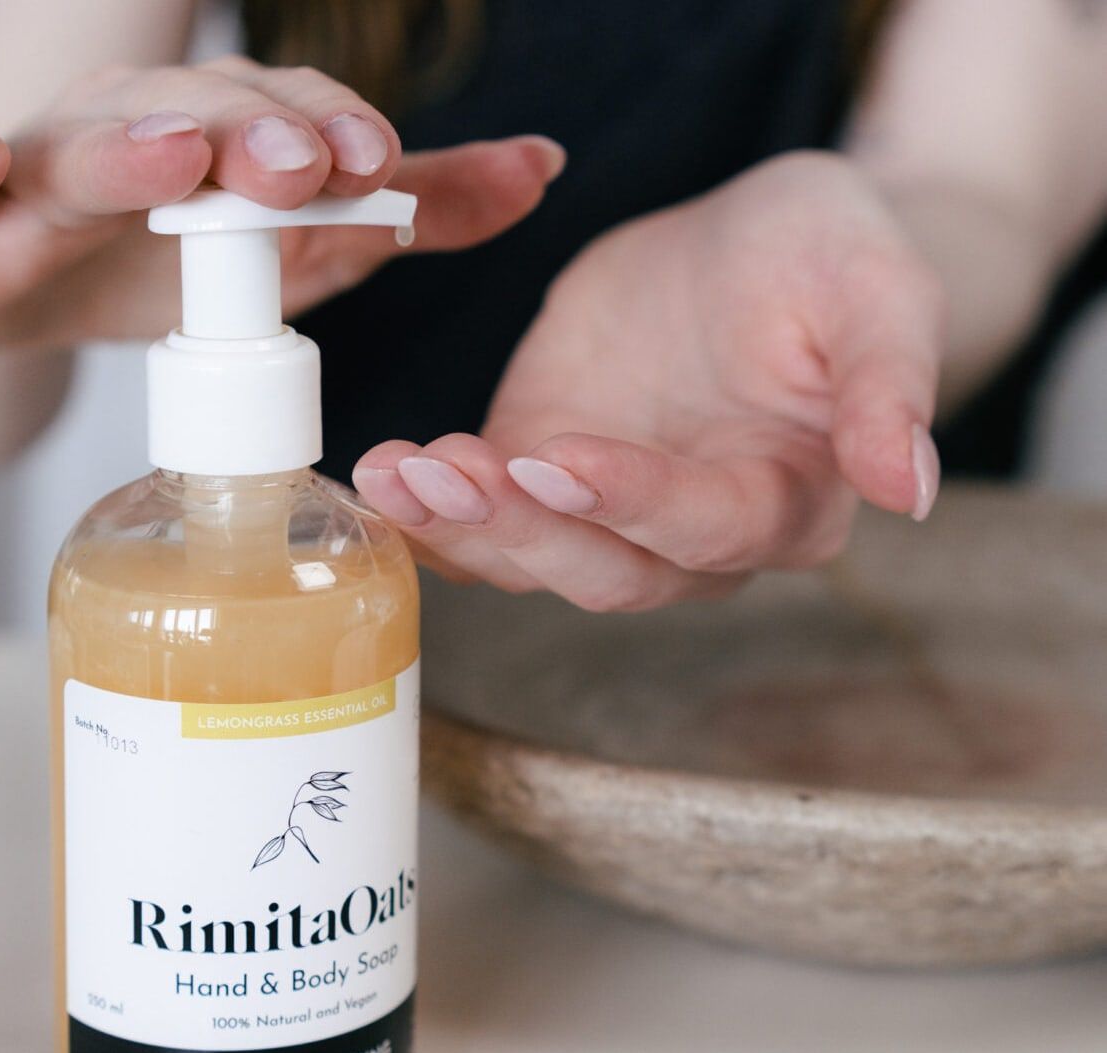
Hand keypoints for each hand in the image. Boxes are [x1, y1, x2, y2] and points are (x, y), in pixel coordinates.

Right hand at [0, 56, 562, 347]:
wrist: (31, 294)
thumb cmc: (169, 262)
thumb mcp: (307, 247)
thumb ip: (415, 210)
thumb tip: (542, 169)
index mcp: (221, 140)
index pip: (284, 122)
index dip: (328, 132)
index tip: (375, 157)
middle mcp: (135, 135)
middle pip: (194, 121)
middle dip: (251, 136)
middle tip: (304, 166)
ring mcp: (42, 169)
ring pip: (81, 143)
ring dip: (130, 142)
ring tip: (176, 154)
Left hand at [353, 151, 944, 609]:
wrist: (750, 252)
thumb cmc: (827, 264)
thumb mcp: (877, 296)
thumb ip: (890, 390)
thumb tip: (909, 490)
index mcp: (780, 507)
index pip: (704, 528)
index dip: (633, 502)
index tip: (562, 457)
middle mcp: (688, 539)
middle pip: (602, 568)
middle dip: (523, 527)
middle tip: (452, 472)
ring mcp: (605, 517)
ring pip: (529, 556)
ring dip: (459, 524)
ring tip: (395, 471)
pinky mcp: (537, 480)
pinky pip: (478, 520)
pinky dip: (426, 511)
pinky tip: (376, 480)